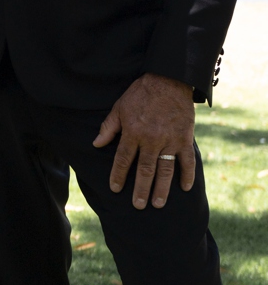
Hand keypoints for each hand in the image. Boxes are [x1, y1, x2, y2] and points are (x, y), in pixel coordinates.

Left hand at [92, 75, 197, 208]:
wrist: (170, 79)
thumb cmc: (141, 94)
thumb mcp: (119, 108)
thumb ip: (108, 128)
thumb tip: (96, 144)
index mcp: (133, 133)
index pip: (123, 160)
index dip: (119, 176)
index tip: (116, 190)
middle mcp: (152, 139)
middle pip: (145, 169)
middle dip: (141, 189)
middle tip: (139, 206)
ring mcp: (171, 140)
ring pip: (166, 169)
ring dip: (162, 188)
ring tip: (158, 204)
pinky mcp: (186, 137)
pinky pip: (188, 159)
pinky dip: (188, 174)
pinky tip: (186, 188)